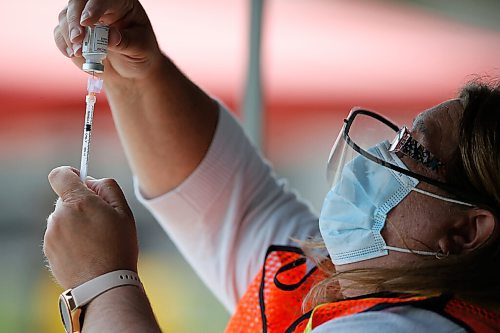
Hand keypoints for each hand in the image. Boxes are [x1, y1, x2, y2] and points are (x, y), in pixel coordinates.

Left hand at [44, 166, 137, 288]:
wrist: (104, 284)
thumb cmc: (119, 247)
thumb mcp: (124, 212)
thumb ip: (108, 187)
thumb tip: (91, 181)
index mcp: (78, 202)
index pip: (60, 174)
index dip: (71, 174)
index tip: (81, 181)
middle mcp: (59, 216)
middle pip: (65, 199)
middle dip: (80, 203)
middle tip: (100, 220)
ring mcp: (51, 235)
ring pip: (62, 218)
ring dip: (75, 223)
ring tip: (95, 241)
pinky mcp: (49, 251)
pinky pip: (59, 236)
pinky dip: (70, 239)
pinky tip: (86, 252)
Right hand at [54, 0, 163, 80]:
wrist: (132, 69)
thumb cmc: (141, 54)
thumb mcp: (140, 48)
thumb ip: (126, 41)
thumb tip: (110, 36)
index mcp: (120, 3)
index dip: (93, 8)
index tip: (87, 22)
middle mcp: (99, 6)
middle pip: (78, 3)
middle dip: (74, 20)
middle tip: (77, 39)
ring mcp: (84, 18)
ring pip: (65, 17)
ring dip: (68, 35)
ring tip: (78, 53)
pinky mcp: (74, 32)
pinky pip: (60, 33)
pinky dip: (63, 44)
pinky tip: (73, 54)